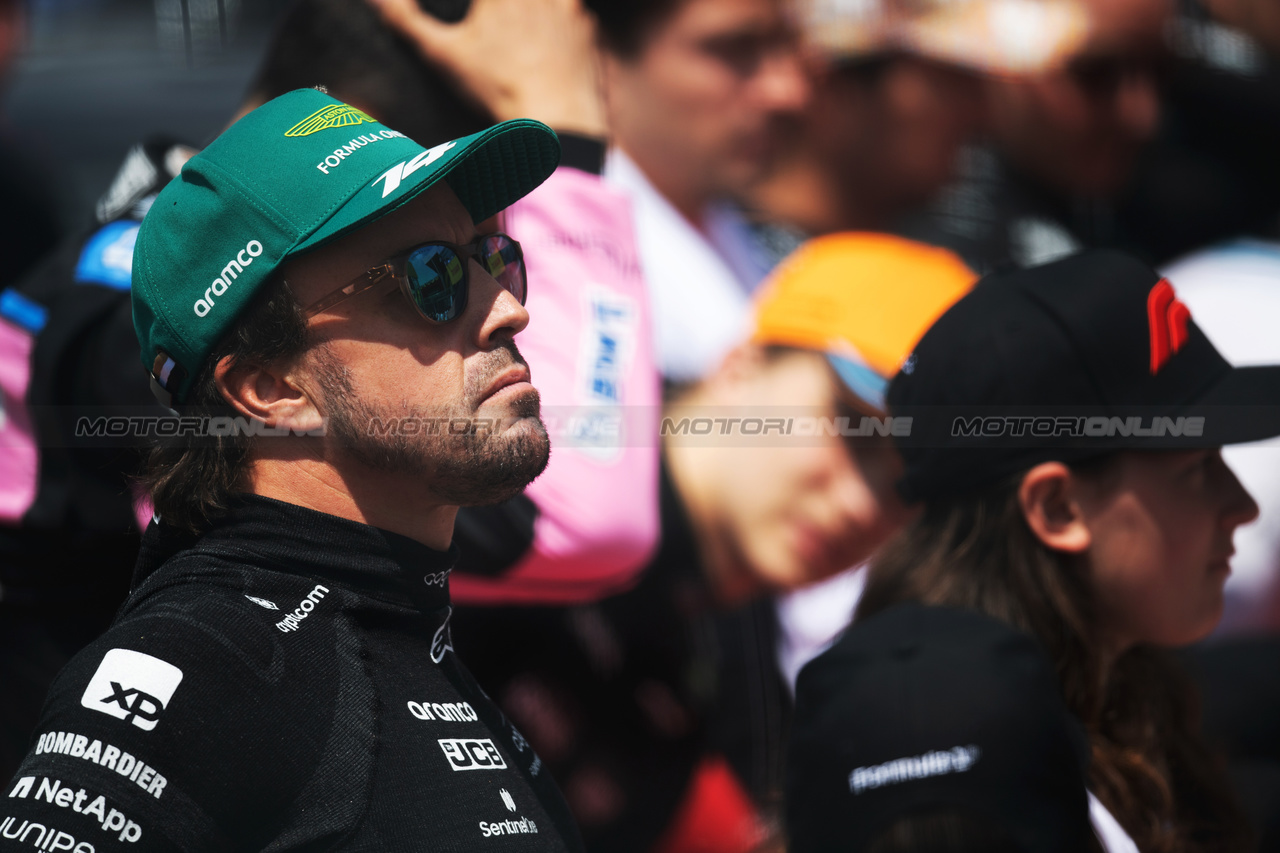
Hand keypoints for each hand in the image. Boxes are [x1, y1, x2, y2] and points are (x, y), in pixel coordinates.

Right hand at [367, 0, 607, 136]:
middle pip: (511, 3)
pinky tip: (543, 45)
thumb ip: (405, 19)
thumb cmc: (496, 88)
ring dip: (528, 12)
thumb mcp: (441, 54)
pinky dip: (558, 17)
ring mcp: (569, 3)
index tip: (472, 18)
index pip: (480, 0)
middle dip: (496, 12)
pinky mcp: (588, 26)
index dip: (476, 9)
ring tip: (514, 40)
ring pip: (548, 2)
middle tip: (491, 29)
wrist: (558, 123)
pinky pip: (572, 10)